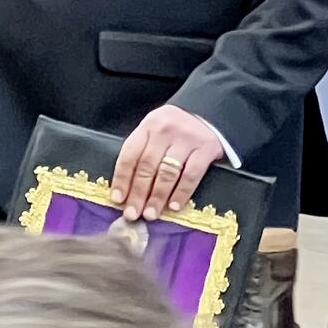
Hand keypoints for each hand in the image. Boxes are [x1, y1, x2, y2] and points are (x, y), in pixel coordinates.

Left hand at [112, 105, 225, 221]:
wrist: (209, 114)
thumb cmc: (176, 129)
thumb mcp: (155, 131)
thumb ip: (142, 153)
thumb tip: (127, 192)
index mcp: (149, 125)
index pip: (130, 155)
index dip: (122, 179)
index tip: (118, 200)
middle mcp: (166, 129)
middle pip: (147, 166)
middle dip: (138, 194)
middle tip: (133, 214)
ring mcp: (187, 138)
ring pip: (167, 172)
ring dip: (158, 196)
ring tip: (151, 214)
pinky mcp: (207, 147)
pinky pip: (191, 174)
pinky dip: (181, 192)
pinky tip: (174, 206)